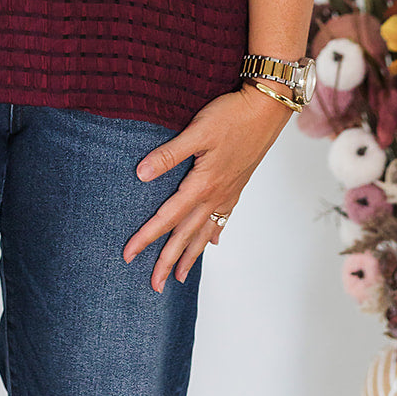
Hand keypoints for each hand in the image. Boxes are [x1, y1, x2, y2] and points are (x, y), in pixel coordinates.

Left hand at [122, 86, 292, 292]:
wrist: (267, 110)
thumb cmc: (232, 115)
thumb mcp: (197, 131)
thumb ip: (169, 154)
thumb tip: (141, 174)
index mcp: (202, 184)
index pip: (167, 217)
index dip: (146, 237)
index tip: (129, 254)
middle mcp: (216, 195)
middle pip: (186, 235)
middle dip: (168, 261)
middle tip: (154, 285)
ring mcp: (228, 193)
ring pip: (205, 232)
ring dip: (191, 255)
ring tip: (180, 277)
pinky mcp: (237, 186)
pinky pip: (222, 219)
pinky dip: (213, 235)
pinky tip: (212, 243)